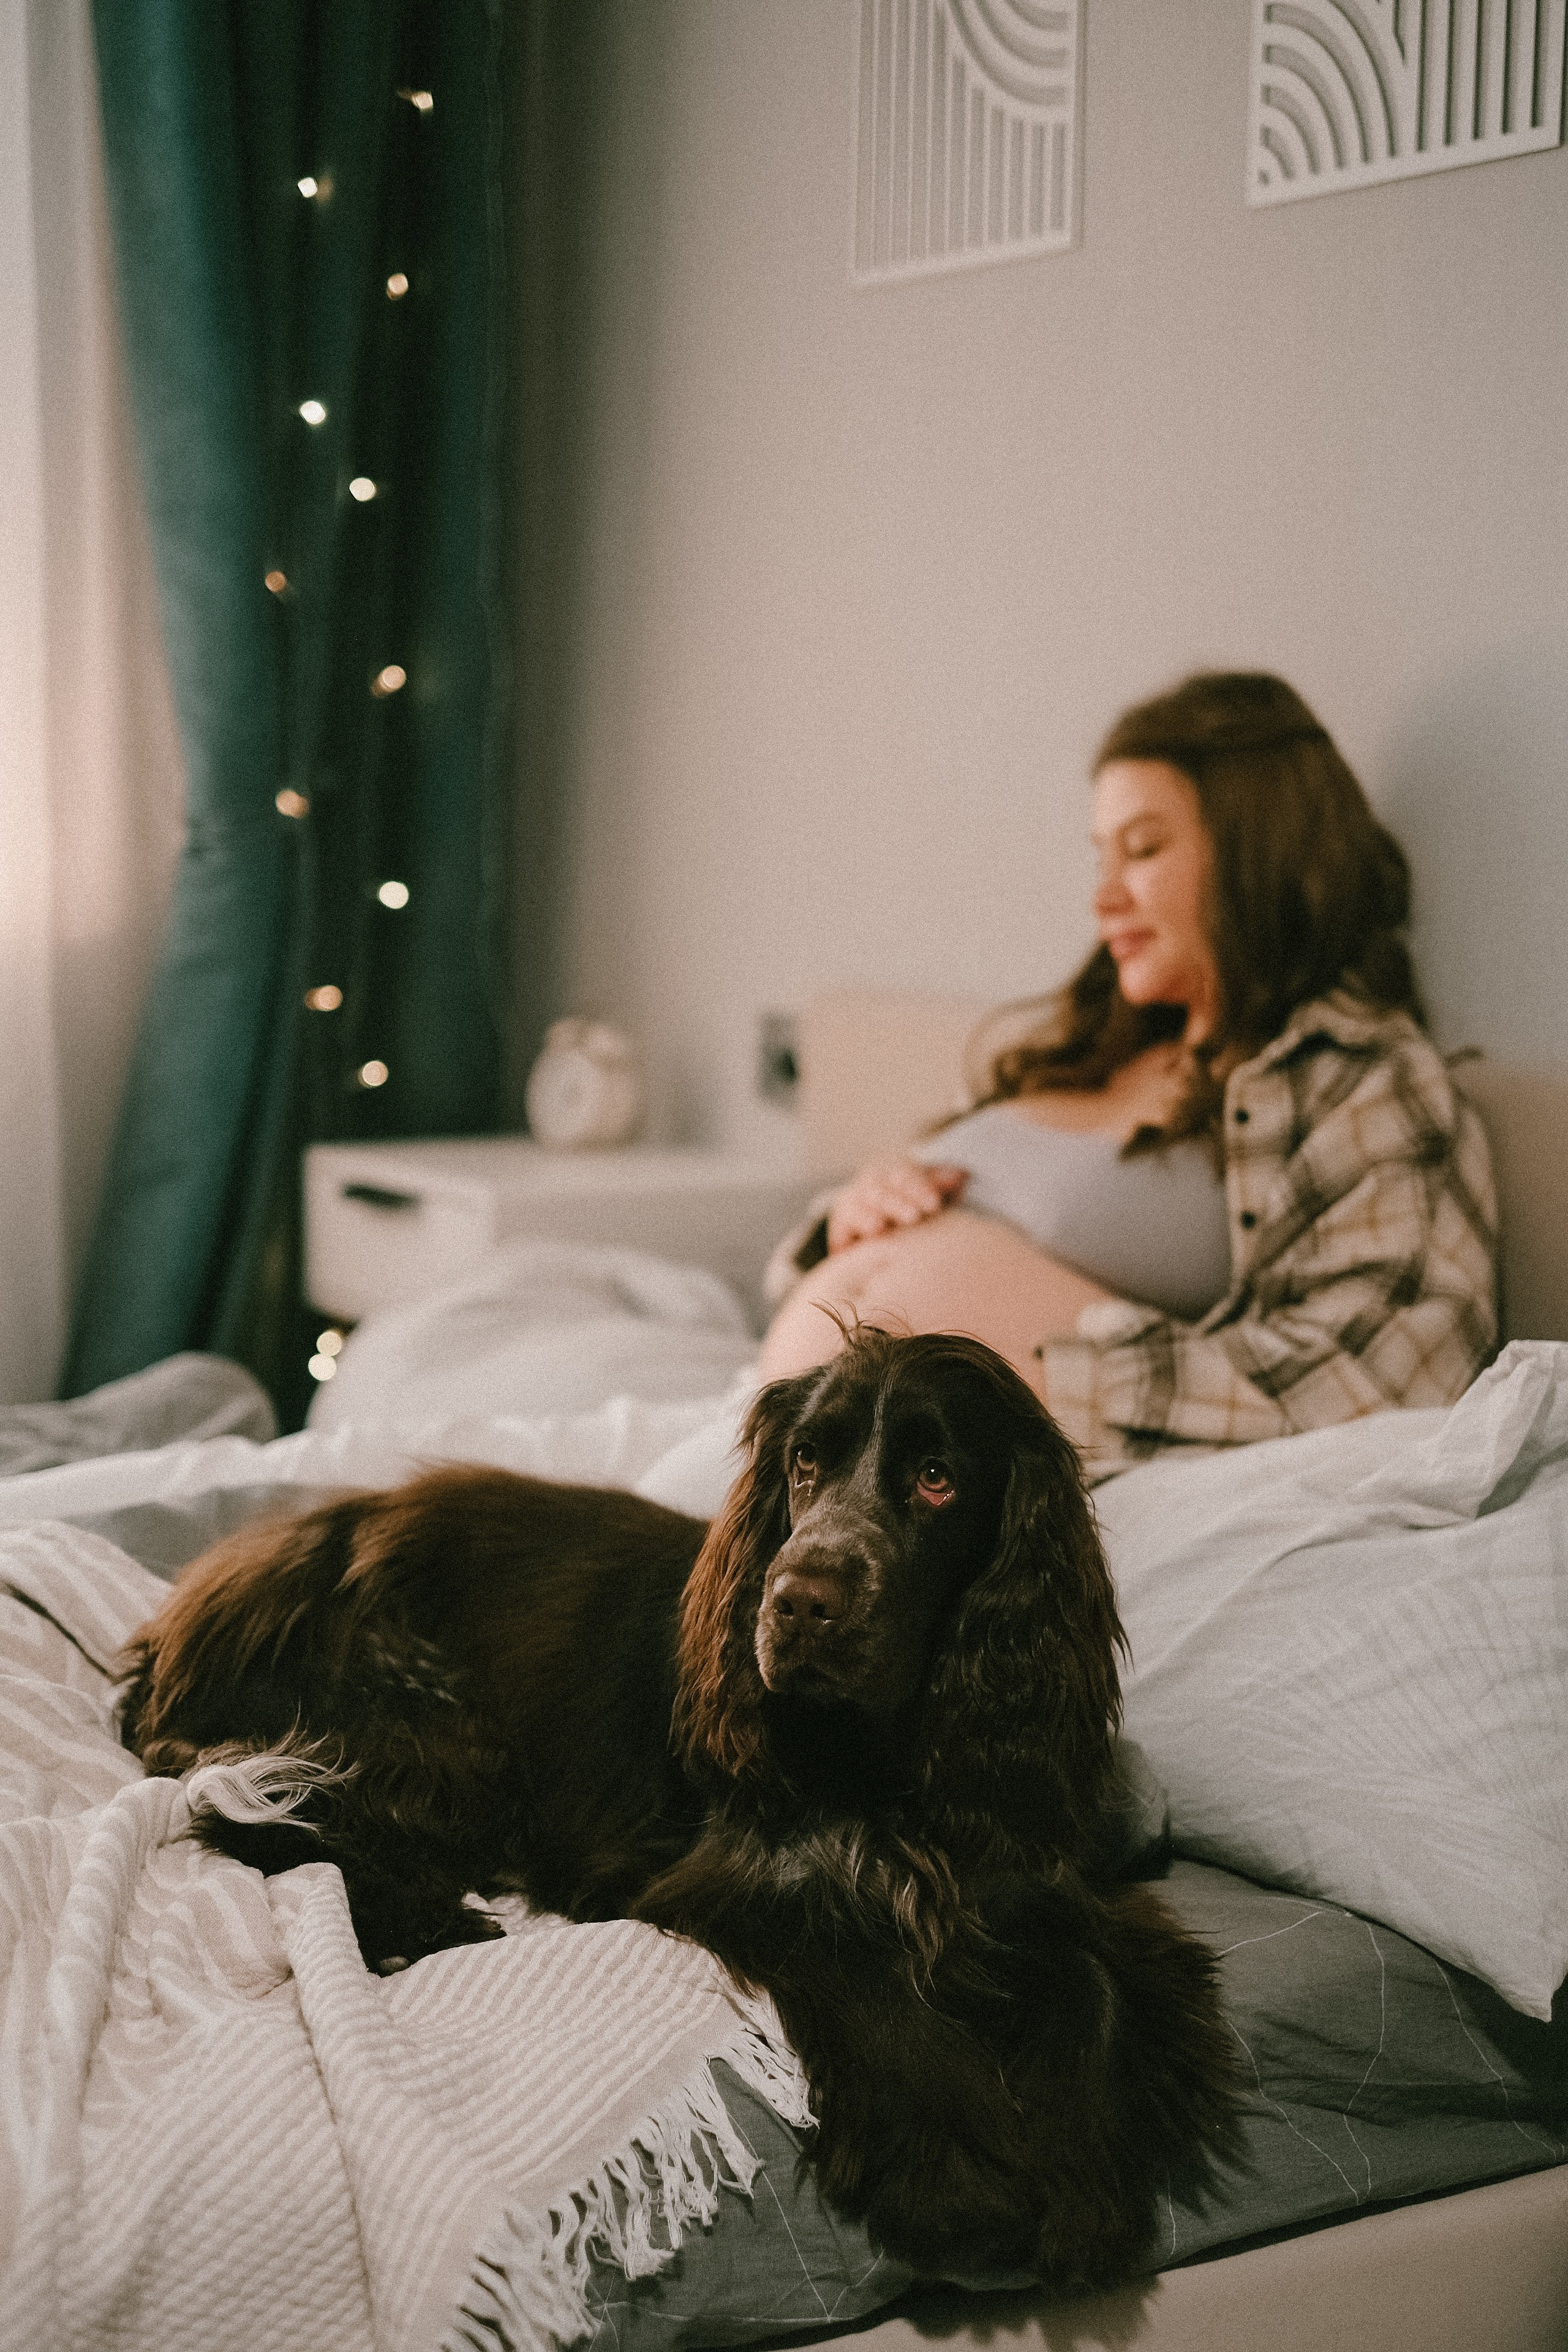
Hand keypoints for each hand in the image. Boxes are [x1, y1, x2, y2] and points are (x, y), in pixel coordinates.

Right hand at [826, 1159, 968, 1252]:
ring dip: (868, 1216)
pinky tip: (855, 1242)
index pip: (906, 1175)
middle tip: (913, 1217)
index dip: (919, 1188)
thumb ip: (942, 1184)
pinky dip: (848, 1233)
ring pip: (859, 1205)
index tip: (934, 1204)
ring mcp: (853, 1202)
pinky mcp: (839, 1224)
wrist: (875, 1222)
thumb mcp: (928, 1192)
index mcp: (895, 1171)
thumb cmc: (912, 1205)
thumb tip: (963, 1174)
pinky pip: (841, 1227)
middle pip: (883, 1190)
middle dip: (897, 1203)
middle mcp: (872, 1184)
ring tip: (878, 1227)